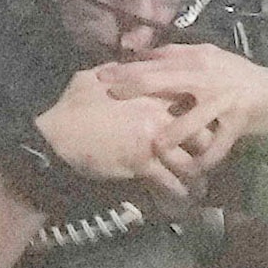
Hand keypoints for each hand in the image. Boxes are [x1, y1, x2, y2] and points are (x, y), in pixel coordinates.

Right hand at [36, 76, 197, 199]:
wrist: (57, 135)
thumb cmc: (73, 107)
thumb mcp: (95, 78)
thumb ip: (119, 71)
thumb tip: (128, 64)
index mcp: (152, 90)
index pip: (193, 101)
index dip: (203, 117)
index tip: (207, 129)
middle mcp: (159, 113)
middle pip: (203, 133)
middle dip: (209, 151)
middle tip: (209, 165)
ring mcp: (154, 138)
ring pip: (192, 162)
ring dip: (198, 179)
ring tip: (200, 190)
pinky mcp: (143, 163)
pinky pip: (172, 183)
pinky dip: (179, 196)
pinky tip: (182, 204)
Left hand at [93, 44, 267, 164]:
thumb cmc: (235, 76)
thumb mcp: (207, 59)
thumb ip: (175, 57)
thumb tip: (138, 53)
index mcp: (196, 59)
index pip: (155, 62)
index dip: (127, 68)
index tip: (100, 75)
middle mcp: (207, 76)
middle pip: (165, 81)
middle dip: (136, 89)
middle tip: (111, 98)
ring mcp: (223, 100)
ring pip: (193, 119)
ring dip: (174, 133)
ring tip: (157, 146)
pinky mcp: (239, 122)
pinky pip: (219, 144)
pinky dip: (207, 159)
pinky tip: (194, 171)